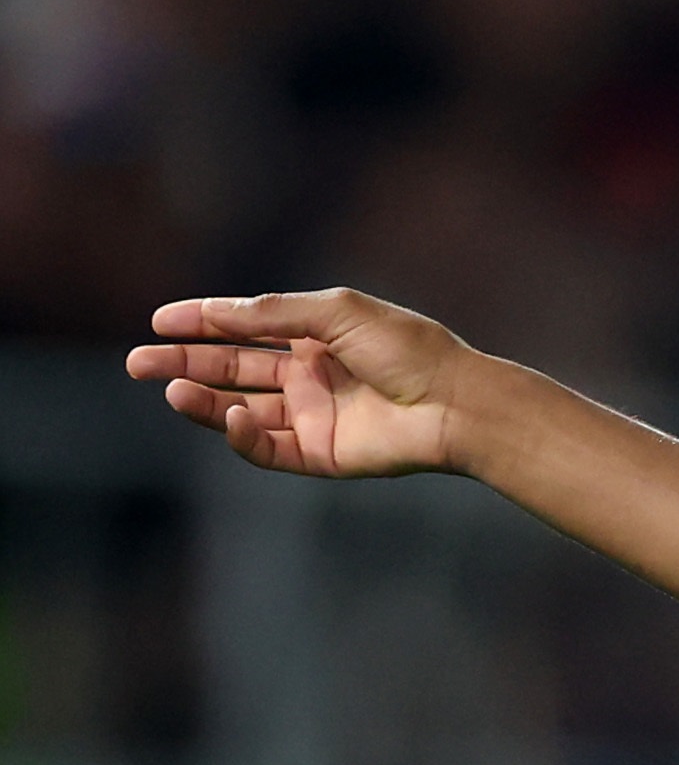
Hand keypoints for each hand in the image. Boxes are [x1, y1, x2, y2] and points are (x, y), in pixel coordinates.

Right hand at [125, 289, 476, 477]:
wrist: (456, 403)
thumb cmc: (409, 349)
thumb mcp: (338, 312)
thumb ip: (276, 313)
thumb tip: (217, 311)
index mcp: (316, 336)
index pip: (245, 329)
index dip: (202, 323)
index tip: (159, 321)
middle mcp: (310, 376)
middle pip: (231, 369)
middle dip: (184, 363)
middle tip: (136, 361)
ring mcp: (313, 416)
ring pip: (240, 410)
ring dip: (203, 400)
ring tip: (170, 390)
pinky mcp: (320, 454)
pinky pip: (267, 447)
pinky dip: (241, 435)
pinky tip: (227, 417)